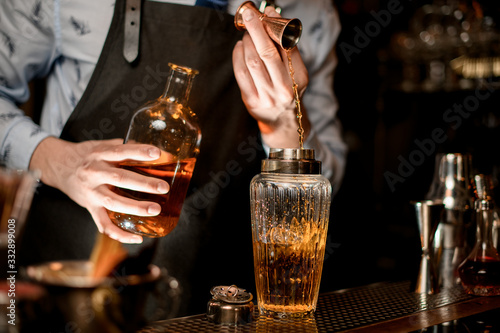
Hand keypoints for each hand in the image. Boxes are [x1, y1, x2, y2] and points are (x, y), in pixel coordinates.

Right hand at [29, 137, 169, 243]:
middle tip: (163, 187)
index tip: (157, 153)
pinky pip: (104, 225)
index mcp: (99, 155)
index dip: (139, 152)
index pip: (121, 151)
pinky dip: (120, 234)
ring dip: (135, 208)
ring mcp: (91, 193)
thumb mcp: (103, 146)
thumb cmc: (87, 156)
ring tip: (155, 210)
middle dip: (143, 184)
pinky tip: (137, 237)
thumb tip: (156, 152)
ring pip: (113, 203)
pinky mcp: (90, 208)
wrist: (59, 167)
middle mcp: (94, 173)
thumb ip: (125, 148)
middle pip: (120, 178)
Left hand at [232, 6, 309, 147]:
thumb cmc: (289, 91)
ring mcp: (266, 96)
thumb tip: (271, 16)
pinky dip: (238, 56)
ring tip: (247, 34)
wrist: (282, 122)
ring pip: (252, 61)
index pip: (287, 48)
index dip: (274, 28)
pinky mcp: (251, 101)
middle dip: (256, 30)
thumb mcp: (296, 72)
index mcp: (298, 79)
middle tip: (249, 15)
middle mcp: (284, 88)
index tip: (267, 13)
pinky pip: (241, 73)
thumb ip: (286, 47)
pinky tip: (240, 47)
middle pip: (267, 53)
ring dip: (247, 42)